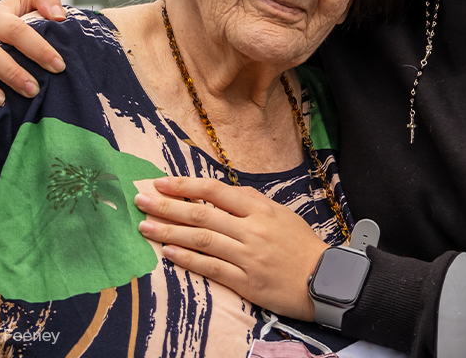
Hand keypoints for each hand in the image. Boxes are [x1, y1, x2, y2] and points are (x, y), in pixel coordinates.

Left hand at [135, 175, 327, 320]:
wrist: (324, 280)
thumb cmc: (301, 244)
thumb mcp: (281, 214)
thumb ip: (251, 202)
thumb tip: (224, 191)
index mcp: (259, 210)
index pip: (215, 191)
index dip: (185, 186)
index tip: (160, 182)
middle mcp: (251, 231)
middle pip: (201, 216)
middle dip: (167, 206)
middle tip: (140, 200)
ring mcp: (247, 257)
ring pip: (201, 241)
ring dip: (169, 232)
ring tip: (145, 226)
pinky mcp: (246, 282)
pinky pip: (211, 269)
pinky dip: (188, 260)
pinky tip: (168, 252)